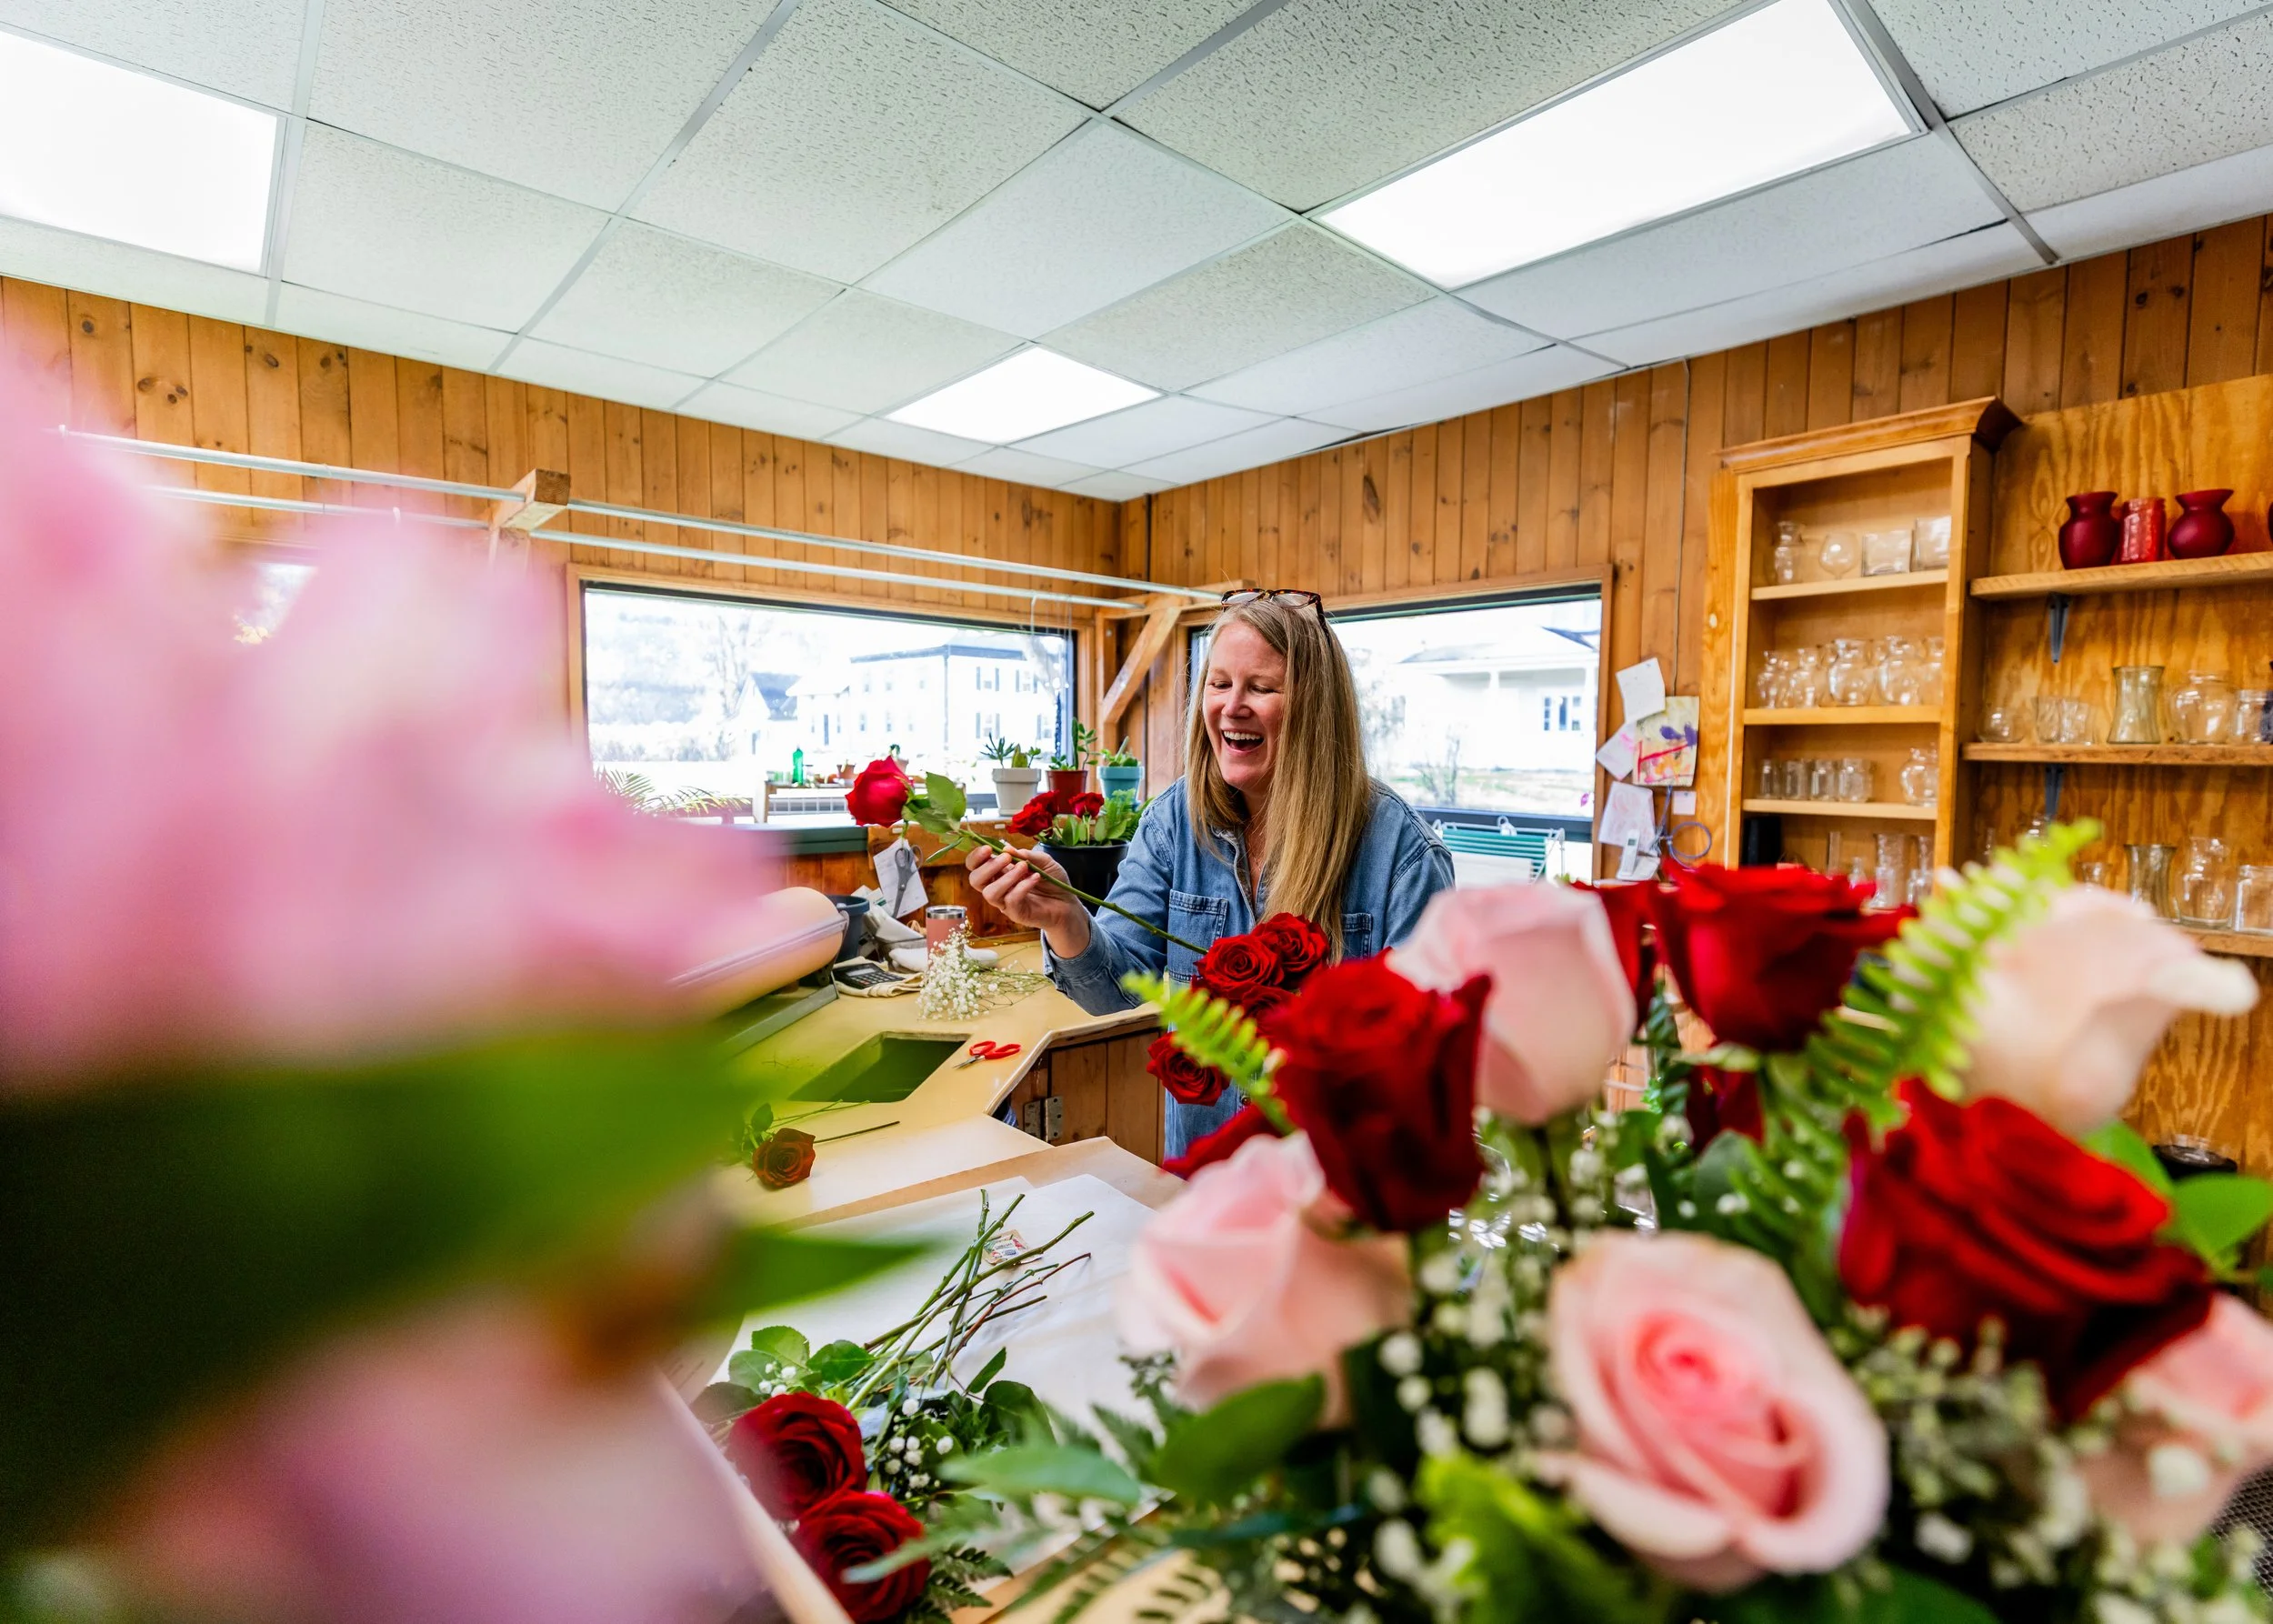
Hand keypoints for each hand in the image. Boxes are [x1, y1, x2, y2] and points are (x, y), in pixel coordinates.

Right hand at [965, 844, 1090, 957]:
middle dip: (988, 866)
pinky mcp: (1016, 913)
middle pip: (975, 880)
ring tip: (1025, 868)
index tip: (988, 848)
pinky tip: (1036, 878)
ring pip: (990, 893)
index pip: (975, 866)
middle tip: (1007, 858)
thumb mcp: (1044, 861)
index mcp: (999, 872)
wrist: (1068, 903)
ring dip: (1006, 877)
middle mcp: (998, 887)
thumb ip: (1026, 855)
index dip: (976, 857)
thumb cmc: (1052, 881)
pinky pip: (1011, 900)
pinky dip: (1023, 886)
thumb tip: (1008, 848)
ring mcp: (1005, 902)